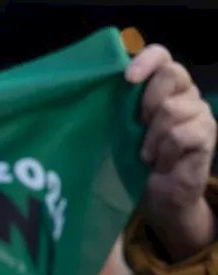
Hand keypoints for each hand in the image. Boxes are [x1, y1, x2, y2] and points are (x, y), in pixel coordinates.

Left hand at [127, 45, 216, 260]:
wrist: (157, 199)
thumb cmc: (132, 163)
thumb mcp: (118, 132)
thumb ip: (116, 108)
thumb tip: (89, 90)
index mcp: (161, 87)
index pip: (161, 55)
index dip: (146, 60)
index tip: (127, 79)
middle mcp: (184, 93)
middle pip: (171, 74)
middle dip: (148, 101)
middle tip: (138, 127)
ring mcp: (198, 112)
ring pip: (172, 108)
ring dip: (152, 137)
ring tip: (146, 155)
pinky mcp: (207, 134)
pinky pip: (180, 135)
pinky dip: (164, 152)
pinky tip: (160, 163)